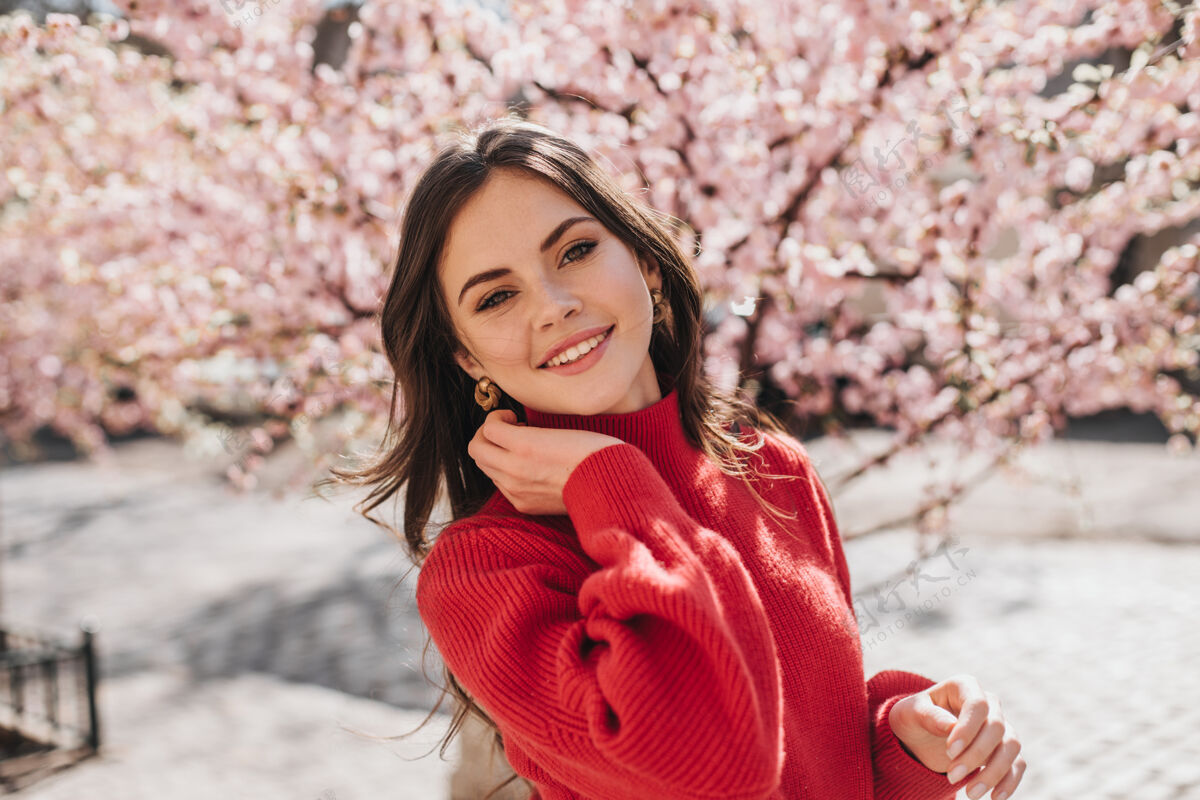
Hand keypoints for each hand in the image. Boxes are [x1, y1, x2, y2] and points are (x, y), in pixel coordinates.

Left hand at [467, 409, 625, 514]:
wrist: (609, 484)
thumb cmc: (590, 451)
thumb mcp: (555, 430)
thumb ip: (524, 432)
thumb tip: (507, 430)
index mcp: (523, 446)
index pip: (487, 429)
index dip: (496, 418)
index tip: (511, 418)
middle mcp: (514, 470)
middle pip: (477, 450)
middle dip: (489, 436)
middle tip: (509, 431)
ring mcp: (516, 490)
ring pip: (485, 468)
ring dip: (496, 454)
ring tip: (519, 450)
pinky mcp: (523, 504)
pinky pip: (501, 485)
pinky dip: (506, 473)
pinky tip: (528, 467)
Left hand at [888, 674, 1025, 799]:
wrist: (920, 735)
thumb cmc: (914, 718)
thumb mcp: (911, 713)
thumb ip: (929, 716)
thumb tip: (951, 726)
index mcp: (964, 686)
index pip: (978, 704)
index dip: (968, 729)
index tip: (950, 751)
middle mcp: (988, 703)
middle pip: (996, 728)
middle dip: (975, 756)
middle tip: (951, 777)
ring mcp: (1000, 725)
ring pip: (1011, 747)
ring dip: (994, 773)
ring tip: (970, 793)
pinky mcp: (1004, 748)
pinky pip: (1017, 764)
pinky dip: (1009, 781)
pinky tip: (994, 798)